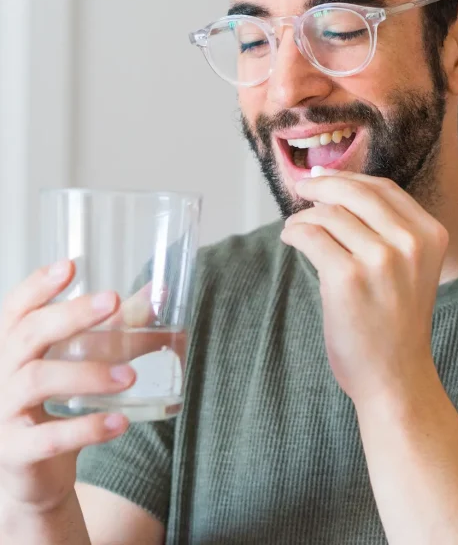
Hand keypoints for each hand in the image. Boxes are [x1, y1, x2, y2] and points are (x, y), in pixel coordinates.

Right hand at [0, 262, 134, 515]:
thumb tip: (160, 292)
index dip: (37, 285)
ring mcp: (2, 413)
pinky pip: (49, 437)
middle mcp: (0, 373)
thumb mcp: (82, 359)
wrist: (32, 473)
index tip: (70, 265)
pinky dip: (88, 428)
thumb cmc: (55, 403)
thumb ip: (118, 326)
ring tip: (131, 375)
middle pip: (28, 333)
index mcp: (12, 346)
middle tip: (113, 299)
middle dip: (71, 314)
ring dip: (89, 372)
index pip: (15, 308)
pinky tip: (121, 422)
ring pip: (38, 380)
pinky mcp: (16, 452)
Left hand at [280, 171, 448, 407]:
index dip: (349, 178)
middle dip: (322, 185)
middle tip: (302, 188)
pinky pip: (311, 236)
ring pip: (329, 214)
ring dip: (304, 216)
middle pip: (356, 192)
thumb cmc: (396, 322)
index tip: (324, 178)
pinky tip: (291, 238)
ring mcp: (380, 260)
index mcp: (430, 235)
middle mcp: (410, 243)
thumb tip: (333, 187)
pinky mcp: (348, 278)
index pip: (383, 188)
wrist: (395, 377)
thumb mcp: (411, 267)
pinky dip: (294, 232)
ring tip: (294, 227)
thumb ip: (387, 229)